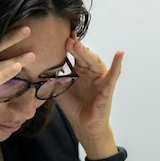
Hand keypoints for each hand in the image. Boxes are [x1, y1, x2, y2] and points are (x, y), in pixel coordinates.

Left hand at [55, 32, 123, 147]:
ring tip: (77, 45)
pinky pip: (114, 74)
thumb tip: (39, 67)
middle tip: (66, 39)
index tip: (60, 34)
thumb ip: (52, 79)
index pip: (74, 54)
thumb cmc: (74, 107)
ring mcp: (100, 78)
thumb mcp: (59, 90)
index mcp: (79, 71)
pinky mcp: (108, 87)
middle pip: (83, 56)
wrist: (83, 125)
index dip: (69, 45)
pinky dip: (117, 64)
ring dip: (87, 53)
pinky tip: (120, 53)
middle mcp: (90, 72)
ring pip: (95, 62)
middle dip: (75, 47)